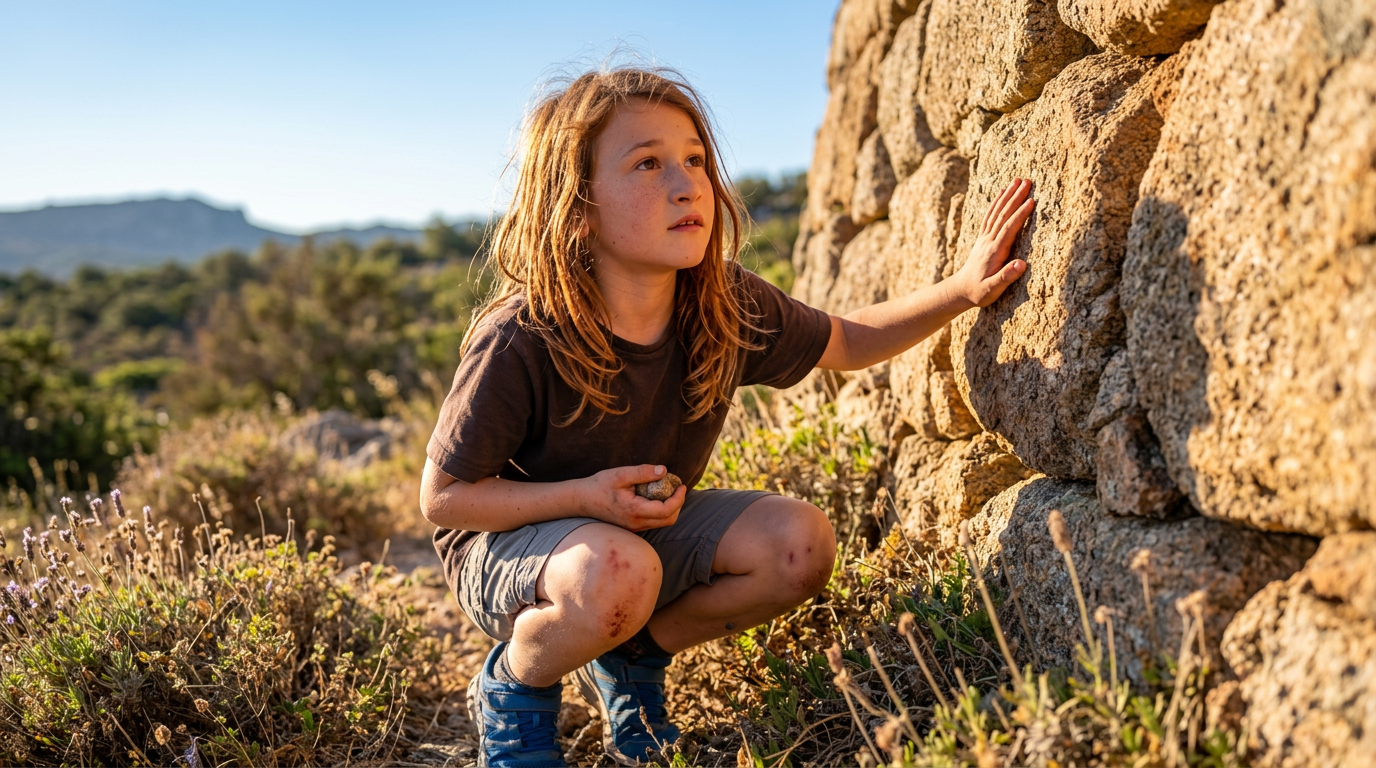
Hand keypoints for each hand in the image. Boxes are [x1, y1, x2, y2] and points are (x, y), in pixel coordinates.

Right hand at [577, 464, 686, 531]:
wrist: (581, 500)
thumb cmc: (599, 486)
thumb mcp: (620, 474)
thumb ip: (642, 472)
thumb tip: (664, 470)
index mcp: (634, 511)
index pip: (666, 510)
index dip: (678, 498)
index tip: (681, 485)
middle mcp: (636, 524)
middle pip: (668, 520)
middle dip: (678, 504)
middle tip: (678, 488)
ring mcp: (634, 528)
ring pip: (662, 523)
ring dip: (670, 508)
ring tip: (668, 490)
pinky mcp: (632, 527)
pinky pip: (653, 522)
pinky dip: (661, 511)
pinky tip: (656, 496)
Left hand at [954, 178, 1034, 307]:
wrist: (960, 290)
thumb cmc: (978, 292)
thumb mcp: (992, 289)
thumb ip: (1006, 276)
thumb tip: (1021, 264)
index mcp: (994, 251)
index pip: (1009, 228)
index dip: (1020, 214)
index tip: (1031, 200)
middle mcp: (988, 241)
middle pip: (1003, 215)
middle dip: (1015, 197)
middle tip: (1027, 181)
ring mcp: (984, 238)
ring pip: (996, 212)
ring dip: (1007, 195)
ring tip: (1017, 180)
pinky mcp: (982, 238)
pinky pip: (990, 216)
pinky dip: (996, 203)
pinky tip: (1002, 193)